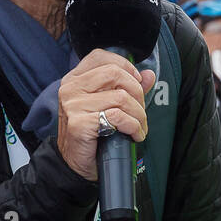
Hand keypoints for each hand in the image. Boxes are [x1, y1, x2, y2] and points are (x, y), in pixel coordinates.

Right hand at [57, 49, 155, 180]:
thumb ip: (129, 88)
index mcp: (75, 79)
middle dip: (137, 92)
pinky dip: (133, 126)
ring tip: (140, 126)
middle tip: (141, 111)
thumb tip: (149, 74)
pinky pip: (117, 117)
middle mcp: (70, 88)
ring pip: (121, 97)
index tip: (136, 82)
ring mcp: (72, 105)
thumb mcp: (110, 105)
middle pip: (115, 73)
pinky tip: (134, 135)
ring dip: (139, 114)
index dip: (125, 66)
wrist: (76, 164)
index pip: (100, 56)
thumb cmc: (93, 134)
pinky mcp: (79, 123)